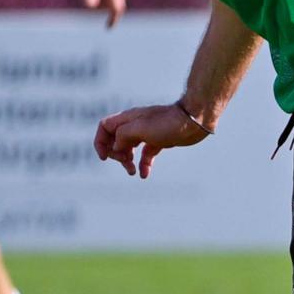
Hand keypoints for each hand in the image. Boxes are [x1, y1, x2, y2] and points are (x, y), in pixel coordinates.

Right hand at [94, 102, 209, 177]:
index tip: (105, 157)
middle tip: (126, 162)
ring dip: (127, 161)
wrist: (193, 121)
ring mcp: (147, 133)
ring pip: (129, 148)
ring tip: (132, 171)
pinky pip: (145, 154)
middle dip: (116, 154)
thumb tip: (116, 148)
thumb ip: (122, 137)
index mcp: (128, 119)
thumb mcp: (139, 129)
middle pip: (115, 140)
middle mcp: (135, 125)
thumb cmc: (167, 122)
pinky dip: (143, 164)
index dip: (100, 142)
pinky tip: (144, 174)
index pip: (104, 127)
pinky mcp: (159, 141)